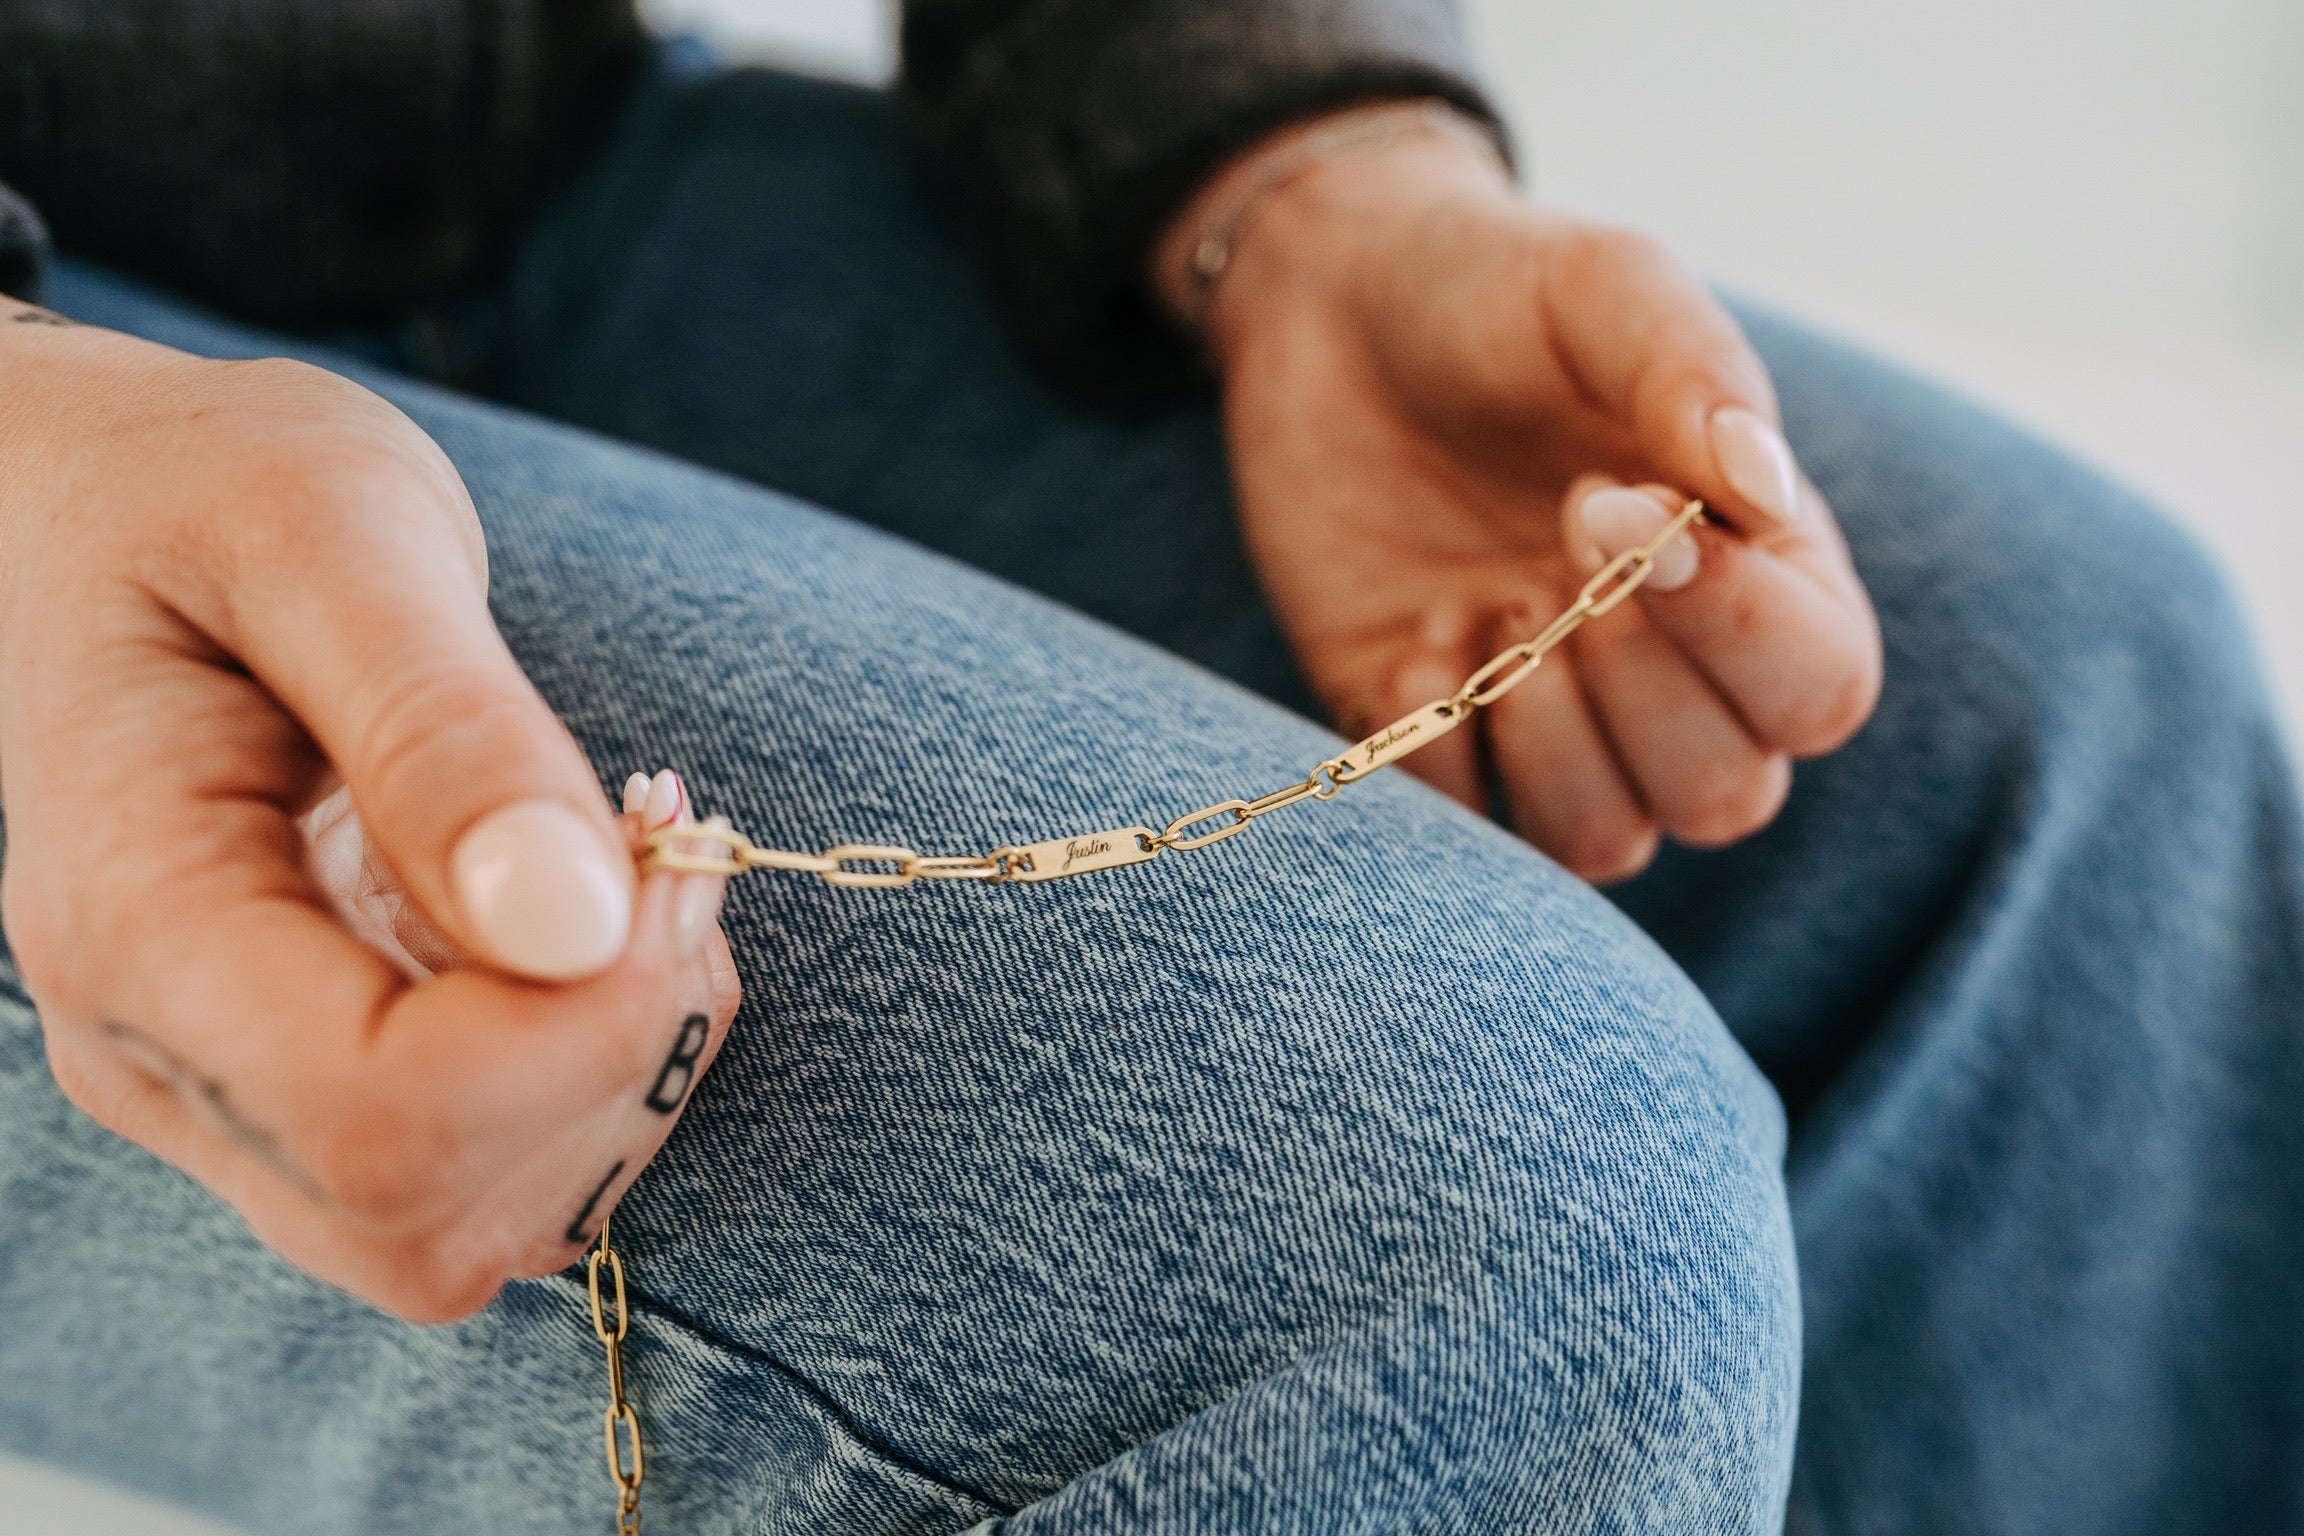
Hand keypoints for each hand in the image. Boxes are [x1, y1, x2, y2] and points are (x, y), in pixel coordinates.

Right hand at [0, 303, 738, 1319]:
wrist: (97, 500)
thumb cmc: (200, 485)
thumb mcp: (332, 537)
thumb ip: (446, 729)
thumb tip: (576, 924)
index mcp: (137, 921)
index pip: (384, 1122)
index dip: (578, 1034)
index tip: (655, 852)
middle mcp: (163, 1050)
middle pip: (429, 1216)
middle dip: (611, 1060)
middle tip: (657, 850)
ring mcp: (227, 1087)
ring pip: (465, 1229)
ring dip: (614, 1075)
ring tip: (626, 869)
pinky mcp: (302, 1079)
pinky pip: (478, 1174)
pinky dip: (588, 1073)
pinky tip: (592, 918)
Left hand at [1161, 110, 1881, 880]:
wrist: (1326, 307)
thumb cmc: (1494, 292)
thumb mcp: (1604, 291)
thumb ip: (1694, 377)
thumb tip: (1763, 491)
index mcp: (1753, 564)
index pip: (1823, 687)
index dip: (1741, 632)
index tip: (1614, 505)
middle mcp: (1668, 664)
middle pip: (1728, 794)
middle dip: (1644, 691)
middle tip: (1558, 546)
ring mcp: (1549, 710)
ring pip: (1610, 842)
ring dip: (1552, 744)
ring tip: (1494, 613)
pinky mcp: (1434, 729)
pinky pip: (1465, 824)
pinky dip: (1436, 750)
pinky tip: (1410, 639)